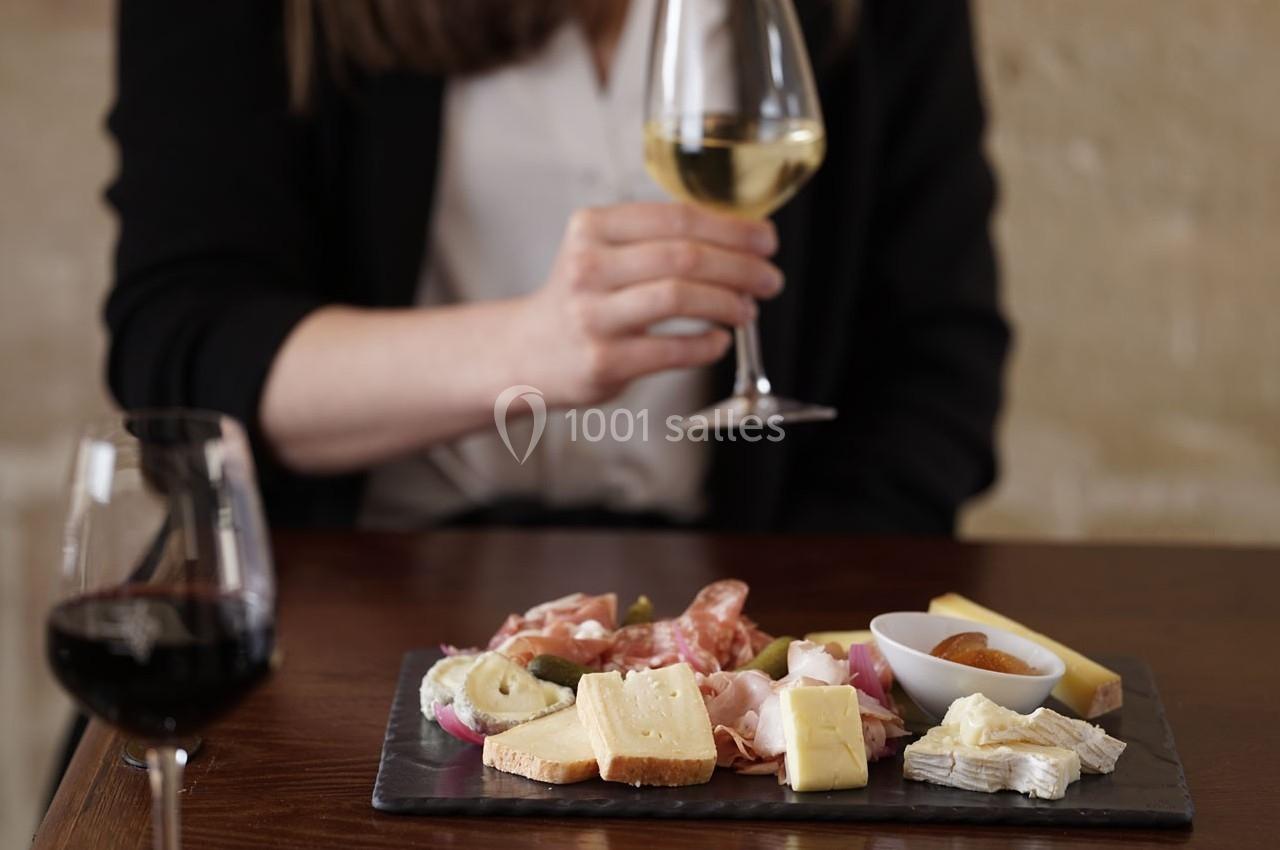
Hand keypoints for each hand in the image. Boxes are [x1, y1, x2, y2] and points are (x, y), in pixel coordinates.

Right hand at [517, 202, 782, 406]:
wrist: (525, 351)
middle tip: (770, 279)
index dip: (732, 227)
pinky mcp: (603, 361)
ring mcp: (593, 316)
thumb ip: (657, 238)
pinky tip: (720, 340)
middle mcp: (588, 267)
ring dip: (728, 303)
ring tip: (748, 310)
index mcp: (592, 227)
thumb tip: (740, 235)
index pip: (677, 217)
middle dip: (741, 266)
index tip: (766, 239)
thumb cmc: (581, 298)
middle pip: (684, 256)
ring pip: (679, 297)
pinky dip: (707, 344)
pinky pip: (672, 350)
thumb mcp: (602, 251)